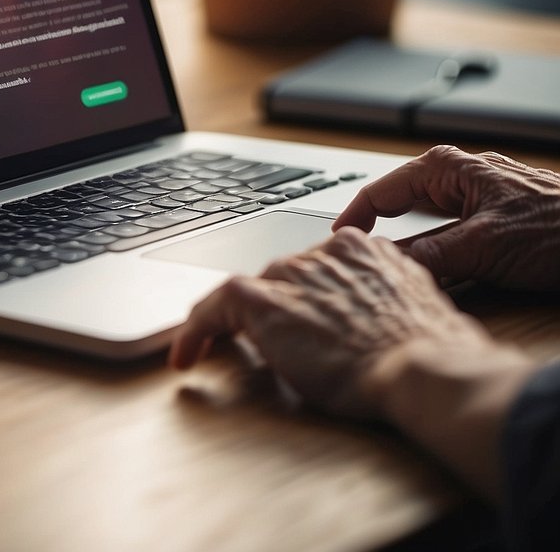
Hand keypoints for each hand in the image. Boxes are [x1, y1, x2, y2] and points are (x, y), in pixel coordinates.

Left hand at [168, 227, 535, 499]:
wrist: (423, 368)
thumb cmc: (431, 354)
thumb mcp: (415, 308)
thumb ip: (386, 299)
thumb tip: (374, 319)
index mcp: (360, 249)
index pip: (314, 267)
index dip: (299, 296)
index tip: (293, 317)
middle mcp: (319, 251)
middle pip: (280, 280)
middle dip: (271, 313)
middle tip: (255, 346)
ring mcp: (289, 272)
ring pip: (245, 294)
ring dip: (231, 325)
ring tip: (210, 350)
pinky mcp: (261, 299)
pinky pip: (212, 310)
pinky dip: (195, 332)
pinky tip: (185, 357)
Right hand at [335, 145, 559, 291]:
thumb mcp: (483, 248)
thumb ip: (429, 256)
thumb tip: (385, 267)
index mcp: (446, 168)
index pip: (379, 192)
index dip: (355, 221)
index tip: (338, 248)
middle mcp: (459, 177)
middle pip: (401, 210)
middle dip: (383, 240)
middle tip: (364, 269)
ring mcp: (478, 198)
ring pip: (427, 228)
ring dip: (416, 254)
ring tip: (398, 278)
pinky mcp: (495, 220)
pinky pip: (452, 239)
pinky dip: (441, 259)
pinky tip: (440, 280)